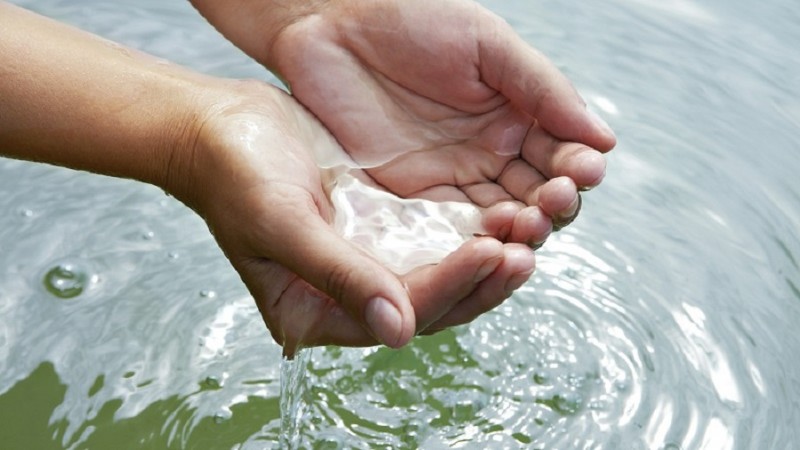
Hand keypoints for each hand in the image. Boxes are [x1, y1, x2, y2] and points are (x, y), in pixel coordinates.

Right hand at [172, 81, 535, 355]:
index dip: (447, 286)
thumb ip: (340, 276)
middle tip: (525, 254)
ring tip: (526, 233)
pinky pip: (432, 238)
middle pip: (429, 304)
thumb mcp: (283, 224)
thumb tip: (399, 333)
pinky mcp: (377, 228)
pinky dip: (466, 229)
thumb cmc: (235, 177)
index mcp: (315, 311)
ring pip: (438, 273)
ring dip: (483, 258)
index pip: (398, 312)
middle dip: (479, 281)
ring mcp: (364, 262)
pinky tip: (499, 211)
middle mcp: (345, 295)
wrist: (219, 128)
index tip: (490, 253)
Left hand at [263, 0, 616, 244]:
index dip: (576, 170)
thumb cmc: (411, 18)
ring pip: (498, 221)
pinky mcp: (410, 200)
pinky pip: (450, 231)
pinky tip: (487, 245)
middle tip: (553, 202)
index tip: (582, 172)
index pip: (560, 157)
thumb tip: (604, 140)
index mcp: (516, 117)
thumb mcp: (486, 44)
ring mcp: (450, 180)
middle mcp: (489, 155)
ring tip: (524, 225)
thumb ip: (543, 90)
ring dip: (519, 231)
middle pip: (535, 197)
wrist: (330, 24)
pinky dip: (473, 244)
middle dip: (551, 206)